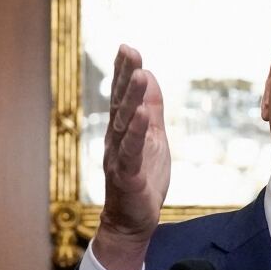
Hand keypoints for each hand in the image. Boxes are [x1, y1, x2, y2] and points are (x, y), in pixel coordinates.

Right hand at [93, 45, 170, 269]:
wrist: (134, 221)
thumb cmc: (143, 179)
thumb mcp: (154, 138)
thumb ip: (152, 110)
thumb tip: (150, 77)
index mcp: (123, 131)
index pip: (122, 97)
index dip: (124, 73)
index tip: (128, 48)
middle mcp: (116, 140)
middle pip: (120, 104)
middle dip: (125, 77)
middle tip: (130, 50)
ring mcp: (119, 157)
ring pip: (125, 124)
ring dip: (131, 99)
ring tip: (140, 75)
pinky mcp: (127, 176)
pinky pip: (131, 152)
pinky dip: (137, 132)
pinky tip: (142, 114)